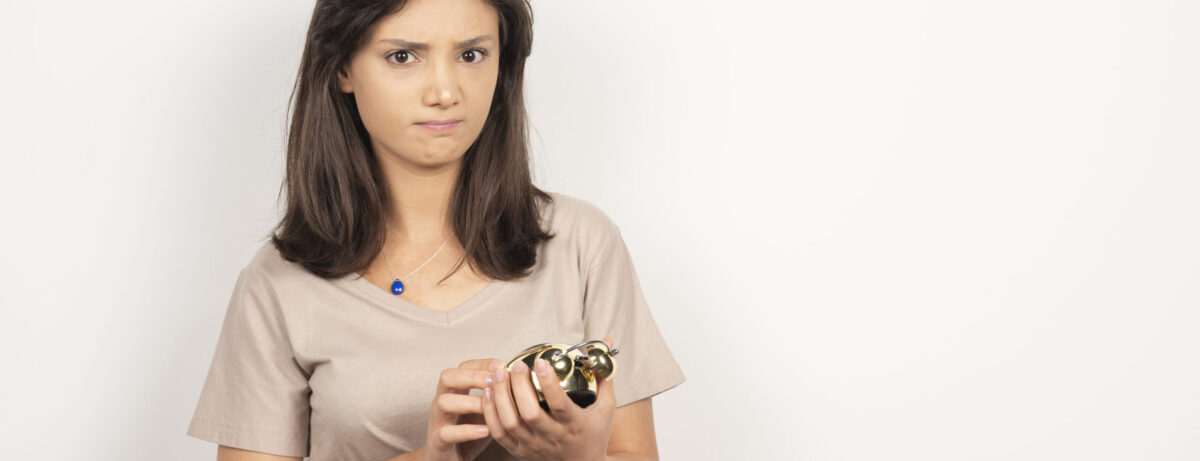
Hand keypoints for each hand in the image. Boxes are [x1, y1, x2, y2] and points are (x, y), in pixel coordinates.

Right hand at [418, 358, 499, 460]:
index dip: (481, 363)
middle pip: (447, 377)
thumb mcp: (484, 410)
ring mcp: (437, 421)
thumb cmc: (468, 430)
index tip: (501, 365)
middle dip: (472, 376)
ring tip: (490, 406)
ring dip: (470, 402)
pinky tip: (485, 430)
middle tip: (493, 381)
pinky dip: (466, 431)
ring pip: (444, 402)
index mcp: (454, 391)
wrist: (449, 458)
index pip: (462, 367)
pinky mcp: (437, 442)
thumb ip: (496, 396)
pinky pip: (446, 433)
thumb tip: (522, 383)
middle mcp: (442, 401)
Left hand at [481, 337, 616, 460]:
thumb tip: (607, 344)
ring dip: (500, 395)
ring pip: (510, 422)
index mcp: (575, 425)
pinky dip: (490, 411)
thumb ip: (604, 375)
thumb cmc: (594, 433)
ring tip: (498, 374)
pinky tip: (489, 392)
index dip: (548, 383)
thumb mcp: (606, 407)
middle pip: (530, 413)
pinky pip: (498, 432)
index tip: (541, 362)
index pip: (559, 404)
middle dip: (519, 386)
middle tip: (517, 365)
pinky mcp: (519, 451)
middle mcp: (553, 437)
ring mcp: (534, 445)